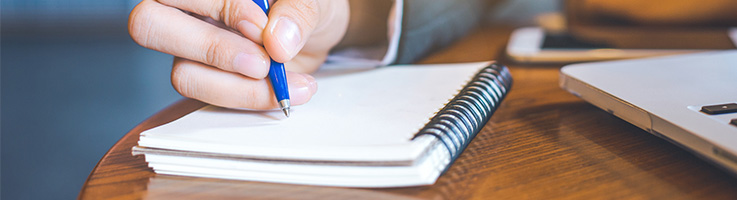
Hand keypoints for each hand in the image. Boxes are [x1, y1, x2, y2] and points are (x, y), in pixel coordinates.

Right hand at [128, 0, 348, 108]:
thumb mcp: (311, 0)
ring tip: (288, 83)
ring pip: (183, 75)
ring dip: (241, 88)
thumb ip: (297, 11)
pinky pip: (209, 99)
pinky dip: (250, 100)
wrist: (314, 33)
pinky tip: (286, 91)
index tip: (264, 28)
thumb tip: (278, 40)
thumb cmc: (304, 7)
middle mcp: (186, 12)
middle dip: (212, 49)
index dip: (225, 11)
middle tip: (262, 63)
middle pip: (150, 26)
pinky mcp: (207, 81)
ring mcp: (190, 49)